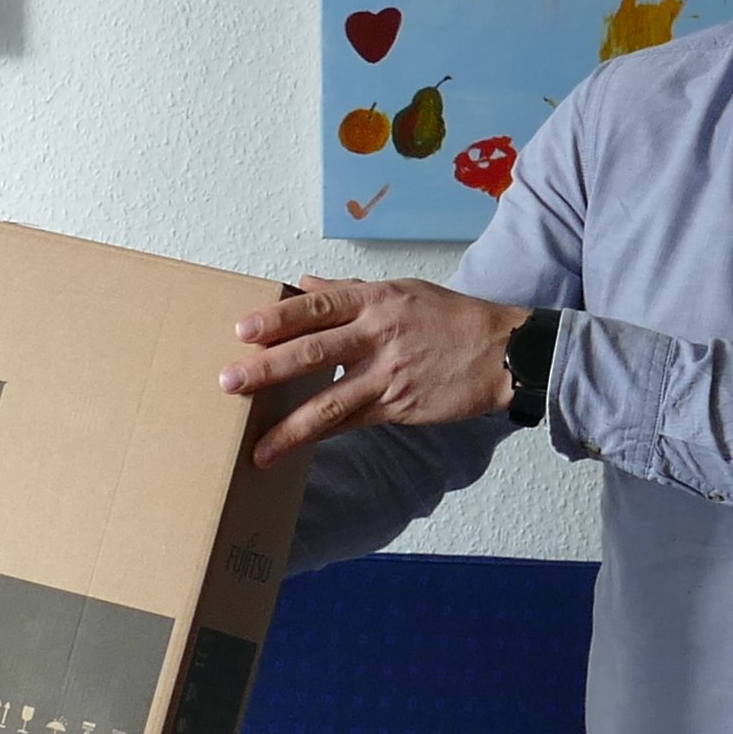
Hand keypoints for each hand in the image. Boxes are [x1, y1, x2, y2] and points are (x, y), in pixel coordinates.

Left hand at [222, 278, 525, 464]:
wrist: (503, 352)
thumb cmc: (451, 318)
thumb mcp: (403, 291)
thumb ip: (350, 292)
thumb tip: (303, 284)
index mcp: (377, 301)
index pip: (318, 306)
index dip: (279, 318)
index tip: (243, 329)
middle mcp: (380, 335)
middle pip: (314, 352)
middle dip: (268, 369)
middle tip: (229, 382)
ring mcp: (389, 375)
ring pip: (330, 401)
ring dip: (289, 425)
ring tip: (256, 445)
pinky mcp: (399, 407)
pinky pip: (352, 424)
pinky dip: (321, 437)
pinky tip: (294, 449)